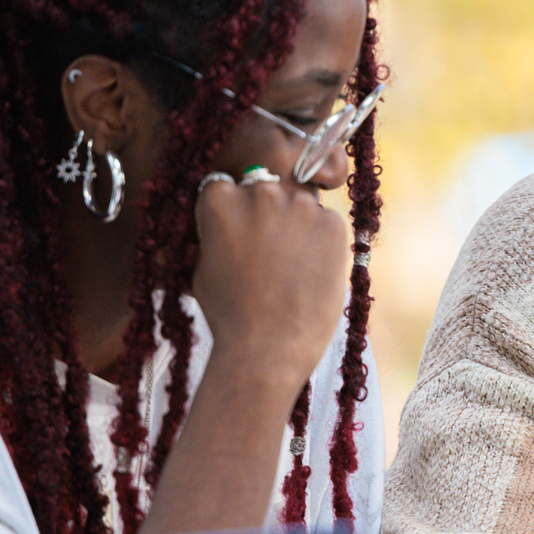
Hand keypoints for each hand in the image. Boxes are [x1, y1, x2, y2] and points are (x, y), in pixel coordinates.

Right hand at [191, 172, 349, 387]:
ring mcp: (299, 204)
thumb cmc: (228, 314)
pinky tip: (311, 273)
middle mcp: (260, 191)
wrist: (268, 347)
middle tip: (269, 251)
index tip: (239, 233)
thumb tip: (225, 223)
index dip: (234, 211)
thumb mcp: (202, 266)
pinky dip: (322, 242)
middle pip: (266, 188)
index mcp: (219, 197)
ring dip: (296, 225)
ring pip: (300, 203)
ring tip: (291, 268)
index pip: (227, 186)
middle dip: (266, 213)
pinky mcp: (332, 223)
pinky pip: (327, 223)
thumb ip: (215, 233)